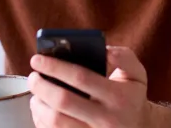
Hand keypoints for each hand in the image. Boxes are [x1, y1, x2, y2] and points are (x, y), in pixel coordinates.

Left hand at [27, 46, 170, 127]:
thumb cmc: (131, 98)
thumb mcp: (137, 75)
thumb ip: (124, 57)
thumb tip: (104, 49)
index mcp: (117, 97)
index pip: (81, 77)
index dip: (55, 66)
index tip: (37, 58)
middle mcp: (105, 119)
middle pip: (63, 101)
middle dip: (41, 86)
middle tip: (33, 76)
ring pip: (56, 121)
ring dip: (38, 105)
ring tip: (35, 94)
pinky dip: (42, 121)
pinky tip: (41, 111)